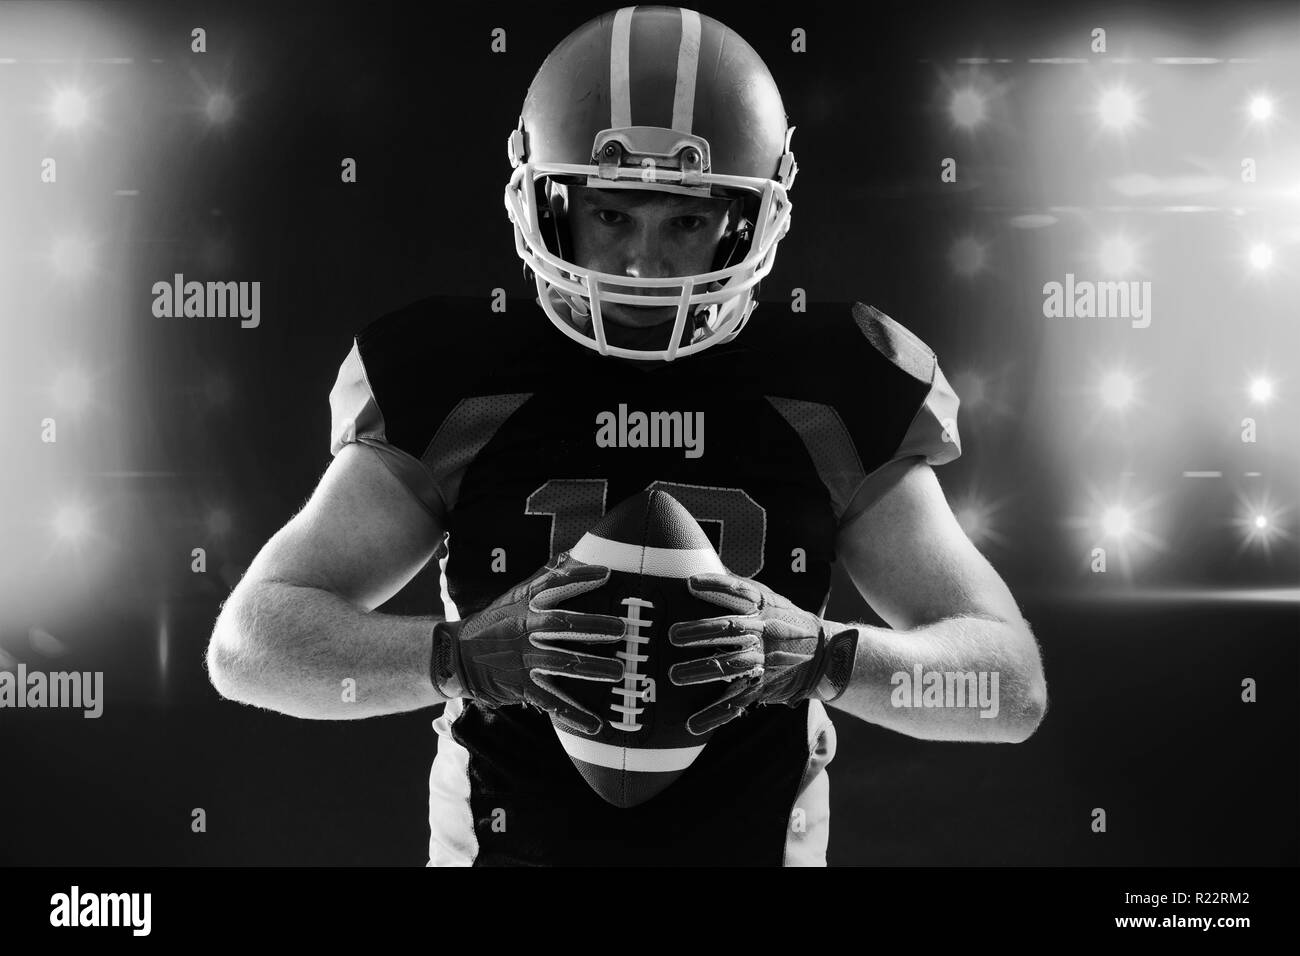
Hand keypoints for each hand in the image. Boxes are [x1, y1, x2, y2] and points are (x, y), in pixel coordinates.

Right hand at [431, 555, 626, 734]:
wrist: (457, 656)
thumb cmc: (494, 622)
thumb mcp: (514, 596)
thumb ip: (544, 578)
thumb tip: (572, 554)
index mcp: (525, 605)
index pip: (553, 586)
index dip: (578, 578)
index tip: (606, 574)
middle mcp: (525, 630)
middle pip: (561, 624)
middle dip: (593, 625)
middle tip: (622, 628)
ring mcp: (523, 659)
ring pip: (561, 662)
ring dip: (591, 668)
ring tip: (618, 672)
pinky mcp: (521, 686)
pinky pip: (551, 701)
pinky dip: (574, 714)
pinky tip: (597, 725)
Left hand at [667, 573, 859, 734]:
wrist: (824, 655)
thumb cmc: (787, 620)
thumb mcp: (770, 598)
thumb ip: (739, 587)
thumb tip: (703, 570)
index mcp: (764, 609)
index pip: (740, 592)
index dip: (717, 585)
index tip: (691, 583)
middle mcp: (763, 633)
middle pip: (730, 630)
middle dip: (701, 633)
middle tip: (672, 635)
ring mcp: (763, 662)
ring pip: (730, 667)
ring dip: (702, 671)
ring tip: (675, 675)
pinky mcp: (762, 687)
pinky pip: (737, 702)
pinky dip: (714, 715)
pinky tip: (692, 724)